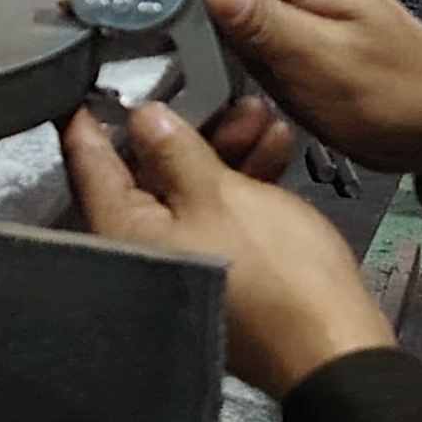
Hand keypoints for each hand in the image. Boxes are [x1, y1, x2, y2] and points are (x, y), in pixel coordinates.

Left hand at [65, 98, 391, 396]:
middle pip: (144, 171)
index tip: (93, 74)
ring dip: (222, 148)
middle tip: (215, 89)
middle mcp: (142, 249)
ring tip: (260, 114)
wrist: (334, 347)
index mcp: (123, 232)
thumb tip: (144, 118)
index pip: (87, 162)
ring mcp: (184, 261)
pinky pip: (218, 213)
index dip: (90, 115)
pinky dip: (241, 181)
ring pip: (189, 189)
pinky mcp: (224, 269)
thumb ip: (175, 151)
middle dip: (183, 127)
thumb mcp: (219, 193)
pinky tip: (275, 146)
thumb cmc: (273, 271)